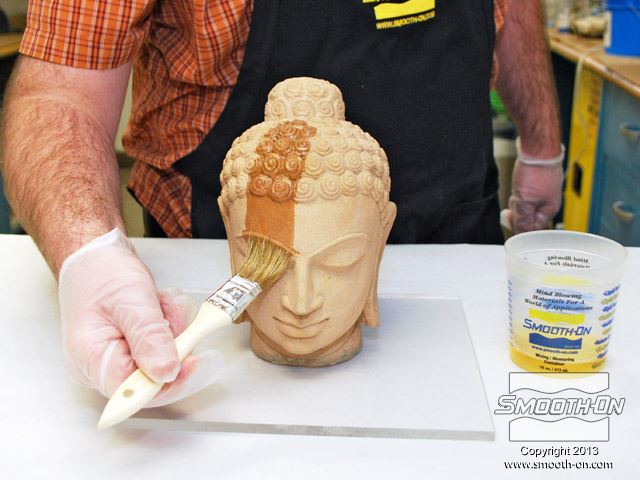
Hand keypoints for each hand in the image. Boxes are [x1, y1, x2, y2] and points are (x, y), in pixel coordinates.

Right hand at [58, 229, 223, 406]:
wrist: (96, 254)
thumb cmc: (101, 273)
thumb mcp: (130, 301)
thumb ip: (149, 338)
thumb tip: (165, 373)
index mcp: (92, 361)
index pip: (136, 393)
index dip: (170, 382)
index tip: (194, 360)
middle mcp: (102, 367)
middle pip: (155, 377)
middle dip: (174, 343)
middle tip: (173, 313)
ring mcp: (119, 357)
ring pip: (165, 359)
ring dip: (175, 328)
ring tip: (163, 301)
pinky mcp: (133, 347)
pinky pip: (164, 347)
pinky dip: (171, 325)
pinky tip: (162, 304)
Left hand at [505, 140, 563, 233]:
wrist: (538, 147)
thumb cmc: (536, 171)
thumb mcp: (525, 201)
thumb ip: (522, 219)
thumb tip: (520, 234)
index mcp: (549, 210)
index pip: (533, 229)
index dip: (519, 225)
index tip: (509, 216)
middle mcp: (549, 202)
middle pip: (529, 217)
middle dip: (517, 212)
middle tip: (513, 202)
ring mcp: (544, 191)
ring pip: (527, 205)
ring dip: (517, 202)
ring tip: (517, 190)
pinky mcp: (539, 182)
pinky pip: (527, 194)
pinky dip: (519, 192)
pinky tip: (518, 184)